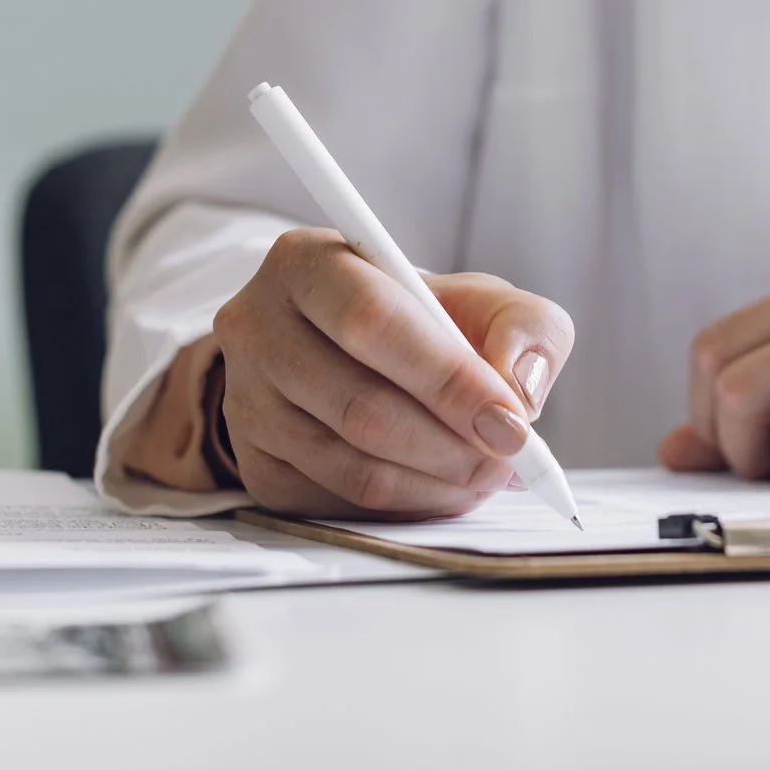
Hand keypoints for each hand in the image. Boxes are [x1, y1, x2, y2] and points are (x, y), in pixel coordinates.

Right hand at [212, 229, 574, 518]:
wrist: (353, 355)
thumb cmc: (421, 321)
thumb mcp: (481, 299)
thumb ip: (523, 327)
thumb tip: (520, 389)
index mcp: (305, 264)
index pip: (371, 322)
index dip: (447, 379)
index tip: (512, 422)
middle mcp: (257, 328)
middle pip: (360, 405)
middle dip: (451, 445)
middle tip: (507, 460)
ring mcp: (246, 401)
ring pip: (350, 466)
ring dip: (436, 484)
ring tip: (485, 475)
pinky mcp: (255, 465)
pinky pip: (338, 504)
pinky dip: (407, 506)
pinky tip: (442, 487)